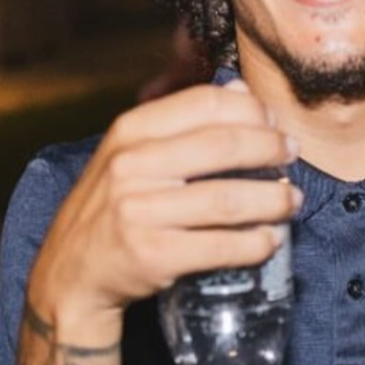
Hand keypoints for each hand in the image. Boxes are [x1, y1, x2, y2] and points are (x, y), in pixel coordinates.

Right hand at [27, 80, 301, 345]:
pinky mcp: (152, 255)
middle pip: (224, 145)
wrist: (71, 274)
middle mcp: (130, 165)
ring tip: (291, 201)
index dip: (252, 110)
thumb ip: (181, 122)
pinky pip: (221, 246)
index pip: (205, 103)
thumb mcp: (131, 154)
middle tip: (292, 156)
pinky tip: (269, 240)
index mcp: (129, 131)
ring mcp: (139, 211)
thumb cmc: (113, 208)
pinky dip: (255, 244)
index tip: (275, 123)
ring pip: (229, 199)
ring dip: (273, 200)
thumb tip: (240, 90)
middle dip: (271, 149)